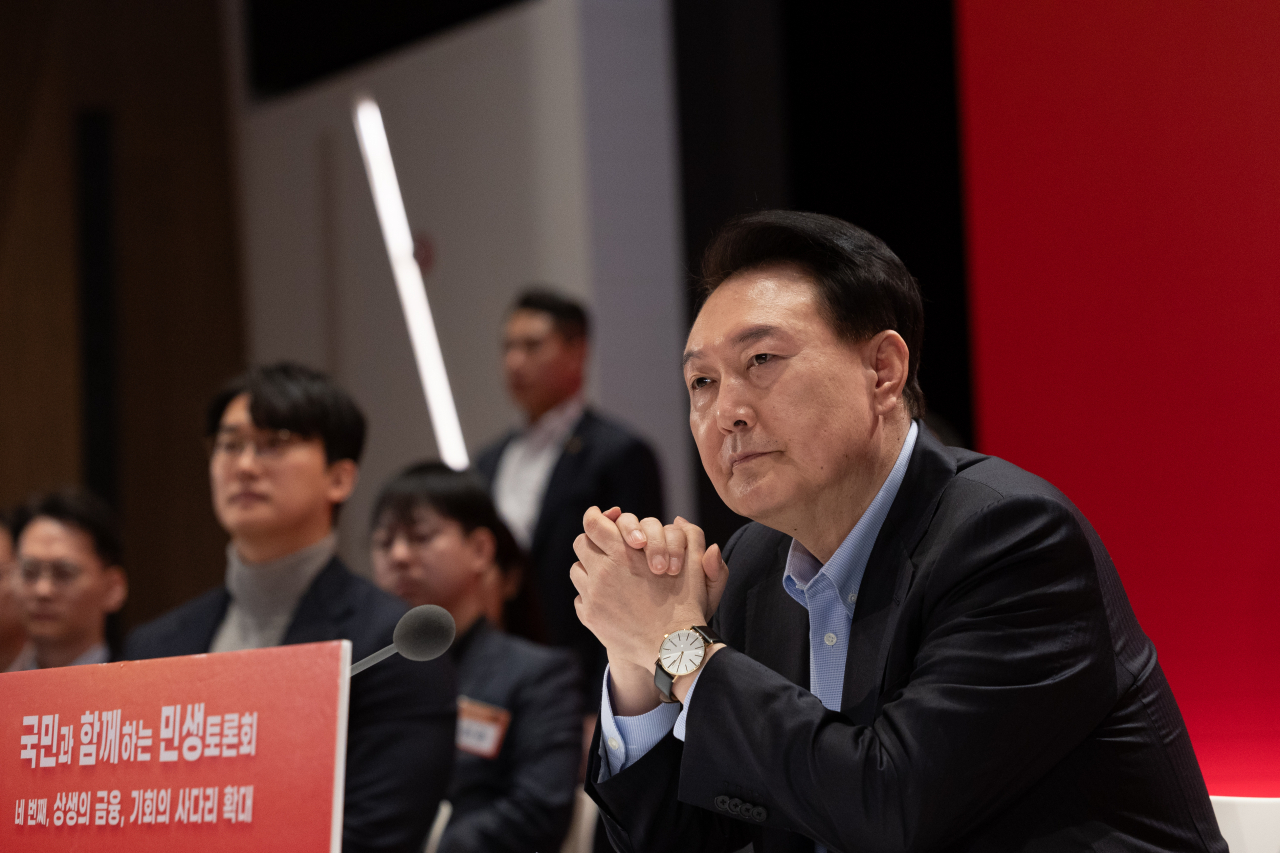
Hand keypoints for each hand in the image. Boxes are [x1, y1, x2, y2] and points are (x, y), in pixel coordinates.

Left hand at [571, 507, 708, 674]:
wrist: (674, 647)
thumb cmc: (686, 605)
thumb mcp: (694, 565)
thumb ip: (690, 537)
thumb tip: (678, 520)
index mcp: (624, 553)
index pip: (593, 523)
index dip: (595, 516)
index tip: (599, 516)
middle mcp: (603, 572)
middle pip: (581, 544)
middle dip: (593, 541)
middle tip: (606, 546)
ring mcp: (593, 596)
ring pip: (577, 570)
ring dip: (589, 568)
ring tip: (607, 574)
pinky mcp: (590, 617)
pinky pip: (580, 597)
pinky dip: (590, 594)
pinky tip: (608, 598)